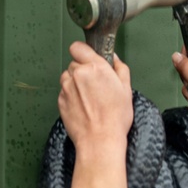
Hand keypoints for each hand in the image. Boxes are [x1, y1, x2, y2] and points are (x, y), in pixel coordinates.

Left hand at [58, 41, 133, 155]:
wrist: (99, 140)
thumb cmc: (115, 117)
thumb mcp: (126, 89)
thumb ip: (120, 68)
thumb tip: (114, 59)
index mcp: (95, 67)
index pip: (78, 47)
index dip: (83, 52)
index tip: (89, 59)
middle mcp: (78, 74)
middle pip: (74, 64)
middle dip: (83, 71)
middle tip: (95, 85)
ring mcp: (67, 88)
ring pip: (68, 78)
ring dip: (75, 83)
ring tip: (89, 98)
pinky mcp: (60, 101)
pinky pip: (64, 92)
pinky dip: (71, 96)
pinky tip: (83, 107)